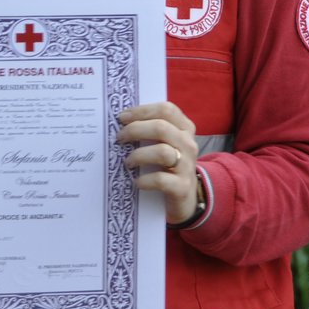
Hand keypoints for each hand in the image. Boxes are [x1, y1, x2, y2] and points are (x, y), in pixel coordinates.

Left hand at [117, 102, 200, 223]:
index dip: (142, 111)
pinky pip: (160, 179)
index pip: (166, 110)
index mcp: (184, 129)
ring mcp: (187, 166)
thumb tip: (121, 121)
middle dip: (135, 130)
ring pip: (162, 152)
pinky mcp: (182, 187)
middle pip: (161, 128)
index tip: (122, 117)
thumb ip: (150, 130)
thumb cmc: (166, 166)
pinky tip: (136, 181)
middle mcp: (188, 144)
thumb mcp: (164, 144)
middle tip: (120, 138)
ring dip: (138, 155)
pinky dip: (144, 180)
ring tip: (128, 162)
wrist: (184, 198)